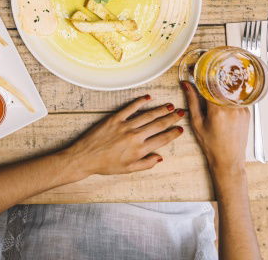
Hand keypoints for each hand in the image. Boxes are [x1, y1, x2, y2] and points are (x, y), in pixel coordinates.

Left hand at [62, 95, 183, 177]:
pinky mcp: (115, 119)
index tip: (181, 129)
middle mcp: (135, 136)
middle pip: (158, 125)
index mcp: (139, 150)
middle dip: (171, 118)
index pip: (161, 139)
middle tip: (181, 113)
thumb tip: (160, 158)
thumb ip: (146, 164)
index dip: (173, 134)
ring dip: (161, 110)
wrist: (86, 157)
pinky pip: (130, 108)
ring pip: (147, 115)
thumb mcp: (128, 170)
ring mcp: (125, 126)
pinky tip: (149, 97)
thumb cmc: (106, 165)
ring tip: (170, 106)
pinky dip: (140, 101)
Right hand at [181, 81, 248, 173]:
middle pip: (221, 84)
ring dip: (221, 86)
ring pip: (230, 89)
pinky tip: (222, 100)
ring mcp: (241, 109)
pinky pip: (236, 97)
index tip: (195, 70)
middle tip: (204, 76)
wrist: (229, 160)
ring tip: (212, 88)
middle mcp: (232, 108)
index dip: (201, 75)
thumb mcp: (197, 123)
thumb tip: (187, 85)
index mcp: (218, 111)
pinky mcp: (247, 112)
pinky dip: (229, 95)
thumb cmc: (212, 146)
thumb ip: (192, 102)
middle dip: (211, 78)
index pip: (209, 84)